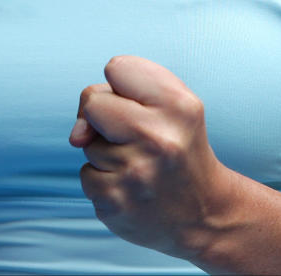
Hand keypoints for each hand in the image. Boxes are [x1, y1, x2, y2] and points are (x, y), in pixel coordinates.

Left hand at [69, 55, 231, 258]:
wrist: (204, 212)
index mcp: (177, 105)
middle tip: (134, 134)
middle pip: (92, 102)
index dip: (121, 85)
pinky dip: (103, 181)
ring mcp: (136, 174)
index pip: (116, 67)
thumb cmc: (177, 144)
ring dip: (105, 152)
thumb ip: (116, 94)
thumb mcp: (170, 103)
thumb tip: (76, 136)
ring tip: (139, 163)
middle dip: (104, 116)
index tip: (140, 104)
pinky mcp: (117, 204)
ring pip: (87, 143)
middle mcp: (158, 138)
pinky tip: (131, 187)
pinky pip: (87, 176)